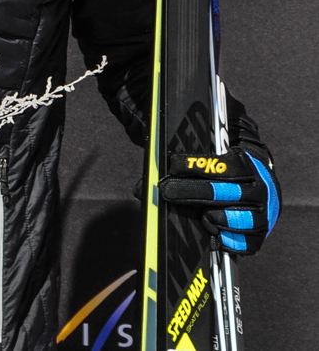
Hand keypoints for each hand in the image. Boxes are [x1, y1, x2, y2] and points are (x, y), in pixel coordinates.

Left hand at [161, 141, 279, 254]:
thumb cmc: (227, 175)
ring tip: (203, 215)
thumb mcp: (213, 164)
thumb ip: (183, 170)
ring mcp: (262, 214)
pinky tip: (214, 232)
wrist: (261, 185)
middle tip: (168, 192)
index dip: (194, 165)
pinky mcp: (261, 236)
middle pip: (223, 191)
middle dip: (192, 191)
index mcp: (245, 166)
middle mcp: (257, 189)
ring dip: (212, 217)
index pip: (219, 165)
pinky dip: (225, 239)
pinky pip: (242, 243)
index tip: (173, 166)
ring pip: (234, 218)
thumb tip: (144, 187)